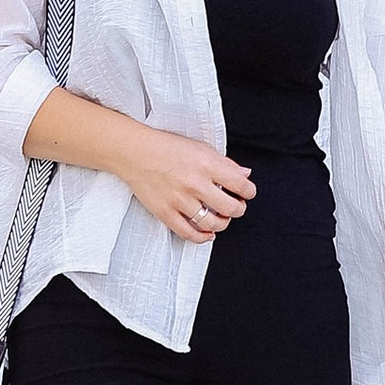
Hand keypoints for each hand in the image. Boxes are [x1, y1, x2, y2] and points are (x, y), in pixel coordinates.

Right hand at [118, 126, 256, 242]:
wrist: (134, 152)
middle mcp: (195, 184)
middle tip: (236, 206)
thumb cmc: (167, 147)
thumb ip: (225, 163)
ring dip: (222, 223)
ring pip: (212, 223)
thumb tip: (245, 175)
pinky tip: (208, 233)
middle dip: (238, 209)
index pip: (241, 185)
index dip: (249, 192)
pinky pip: (188, 233)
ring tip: (222, 218)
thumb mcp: (201, 148)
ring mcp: (180, 200)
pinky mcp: (165, 213)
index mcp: (207, 164)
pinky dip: (202, 237)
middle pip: (230, 208)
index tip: (247, 193)